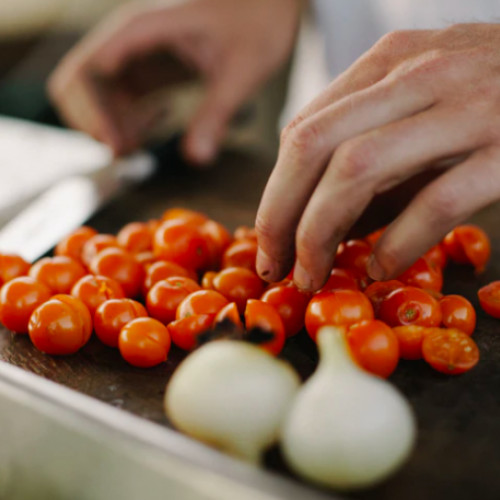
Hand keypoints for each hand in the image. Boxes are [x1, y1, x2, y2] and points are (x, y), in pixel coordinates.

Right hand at [48, 0, 301, 162]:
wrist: (270, 2)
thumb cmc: (260, 18)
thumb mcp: (241, 69)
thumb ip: (216, 113)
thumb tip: (197, 157)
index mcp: (142, 29)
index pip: (89, 70)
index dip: (92, 113)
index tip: (118, 146)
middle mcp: (130, 39)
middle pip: (81, 83)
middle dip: (95, 123)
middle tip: (127, 153)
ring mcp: (138, 52)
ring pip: (98, 94)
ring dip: (110, 126)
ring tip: (141, 148)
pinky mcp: (150, 66)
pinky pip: (121, 97)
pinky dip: (127, 120)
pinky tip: (153, 128)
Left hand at [256, 23, 499, 289]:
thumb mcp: (426, 105)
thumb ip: (374, 148)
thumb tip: (323, 217)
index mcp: (392, 62)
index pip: (303, 130)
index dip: (274, 192)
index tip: (267, 238)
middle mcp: (420, 75)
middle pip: (313, 146)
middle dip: (280, 214)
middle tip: (274, 265)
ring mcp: (467, 107)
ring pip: (356, 168)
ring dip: (320, 232)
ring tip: (312, 274)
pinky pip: (433, 202)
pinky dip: (397, 243)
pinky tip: (382, 268)